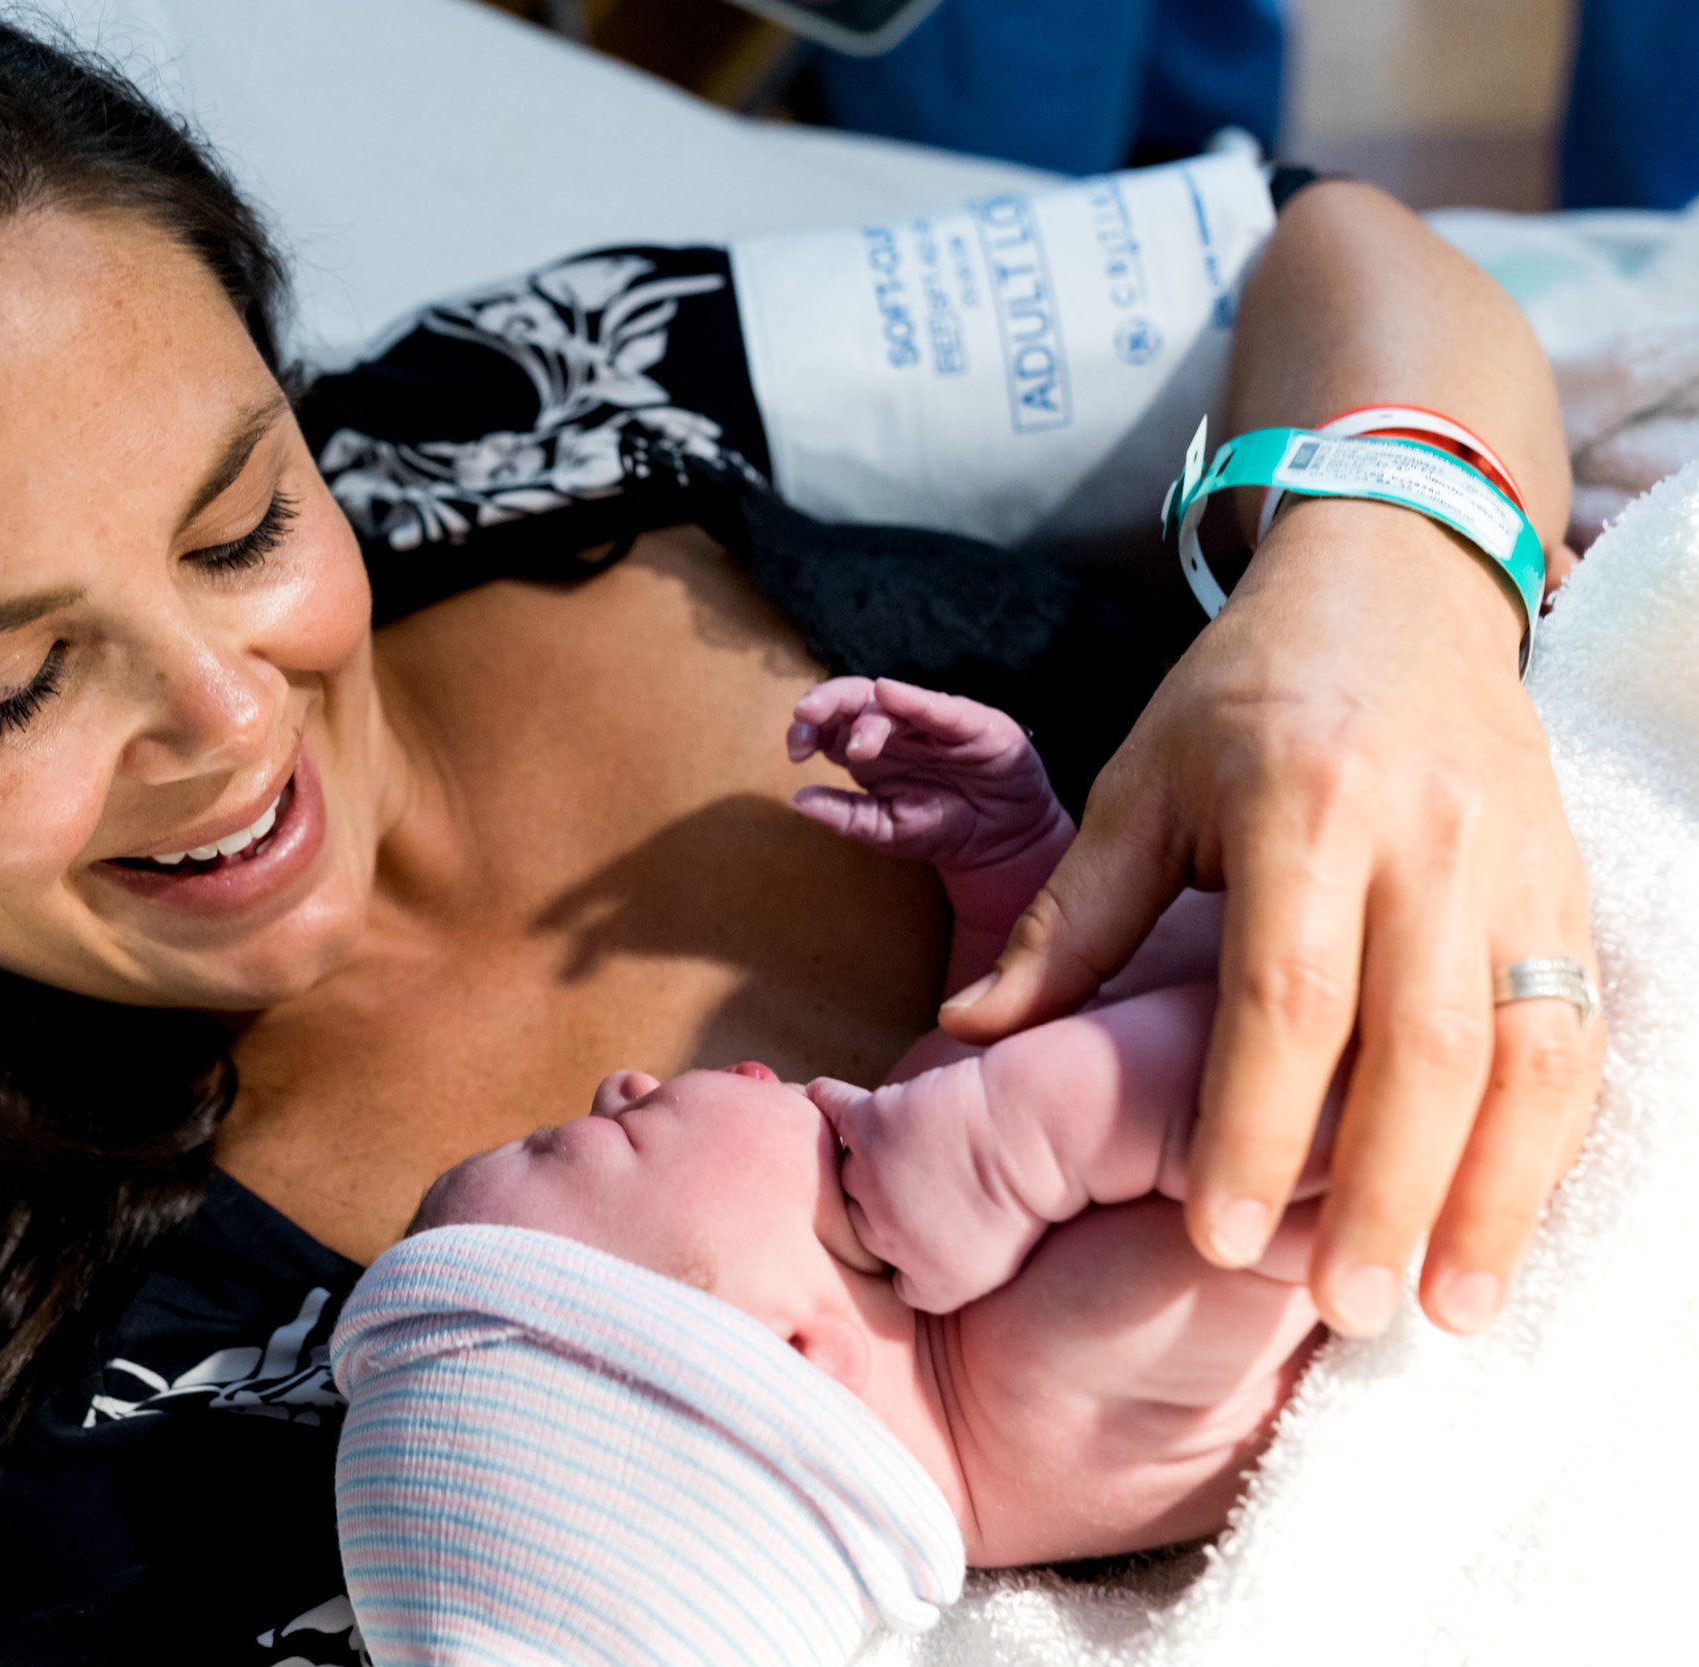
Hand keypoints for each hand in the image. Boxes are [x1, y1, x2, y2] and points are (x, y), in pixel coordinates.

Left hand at [785, 676, 1063, 869]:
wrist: (1001, 841)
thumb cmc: (940, 827)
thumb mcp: (884, 829)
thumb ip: (844, 814)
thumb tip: (797, 800)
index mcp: (866, 750)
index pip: (828, 725)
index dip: (808, 729)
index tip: (795, 752)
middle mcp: (895, 729)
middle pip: (853, 700)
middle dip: (827, 702)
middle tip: (806, 716)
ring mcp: (931, 722)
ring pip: (892, 702)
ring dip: (870, 717)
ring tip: (859, 745)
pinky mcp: (970, 724)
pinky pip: (940, 708)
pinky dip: (915, 700)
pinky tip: (891, 694)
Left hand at [940, 498, 1604, 1338]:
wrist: (1396, 586)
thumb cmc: (1243, 697)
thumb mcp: (1136, 783)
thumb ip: (1069, 919)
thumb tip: (964, 1031)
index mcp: (1303, 808)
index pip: (1287, 994)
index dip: (1251, 1124)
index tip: (1217, 1237)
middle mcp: (1427, 844)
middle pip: (1420, 1044)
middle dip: (1380, 1191)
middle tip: (1342, 1313)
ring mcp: (1517, 868)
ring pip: (1524, 1052)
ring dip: (1489, 1190)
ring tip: (1442, 1307)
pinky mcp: (1567, 891)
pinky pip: (1577, 1031)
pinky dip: (1547, 1138)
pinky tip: (1501, 1223)